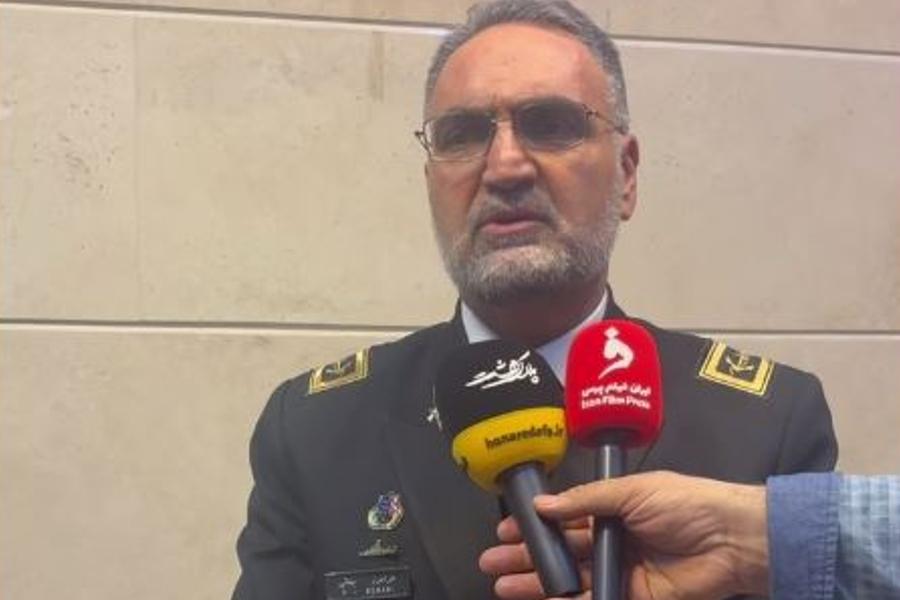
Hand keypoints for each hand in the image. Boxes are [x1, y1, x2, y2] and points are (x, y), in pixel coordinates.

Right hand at [479, 471, 768, 599]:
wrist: (732, 539)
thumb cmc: (686, 504)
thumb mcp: (632, 491)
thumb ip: (586, 500)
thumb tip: (544, 504)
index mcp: (613, 510)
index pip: (565, 518)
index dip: (536, 524)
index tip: (507, 529)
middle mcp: (613, 541)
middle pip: (561, 551)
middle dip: (526, 556)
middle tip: (492, 561)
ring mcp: (621, 571)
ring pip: (570, 579)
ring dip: (537, 582)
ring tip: (503, 584)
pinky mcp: (634, 598)